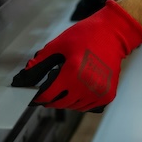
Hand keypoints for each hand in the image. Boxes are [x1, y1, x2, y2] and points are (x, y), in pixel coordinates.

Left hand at [12, 0, 141, 111]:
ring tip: (64, 90)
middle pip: (61, 103)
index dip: (39, 97)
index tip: (35, 97)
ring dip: (67, 101)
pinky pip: (88, 106)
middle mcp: (86, 85)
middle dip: (52, 99)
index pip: (49, 95)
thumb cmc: (87, 35)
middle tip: (49, 93)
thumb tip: (28, 72)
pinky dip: (81, 101)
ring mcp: (98, 92)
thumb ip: (42, 59)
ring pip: (75, 107)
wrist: (113, 34)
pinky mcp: (108, 94)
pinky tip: (78, 90)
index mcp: (72, 72)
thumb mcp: (60, 43)